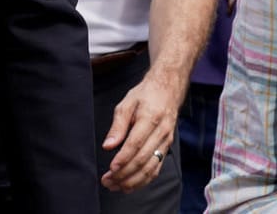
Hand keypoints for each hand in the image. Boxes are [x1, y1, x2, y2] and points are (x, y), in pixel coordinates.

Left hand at [100, 70, 181, 192]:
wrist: (168, 90)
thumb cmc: (147, 95)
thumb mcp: (127, 103)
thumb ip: (117, 125)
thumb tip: (108, 145)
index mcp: (150, 118)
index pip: (136, 143)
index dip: (123, 158)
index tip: (111, 168)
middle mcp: (161, 131)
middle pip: (143, 159)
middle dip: (124, 174)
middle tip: (108, 180)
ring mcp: (166, 141)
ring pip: (151, 168)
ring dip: (133, 181)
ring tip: (116, 186)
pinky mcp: (166, 148)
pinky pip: (156, 168)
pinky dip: (143, 180)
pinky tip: (130, 184)